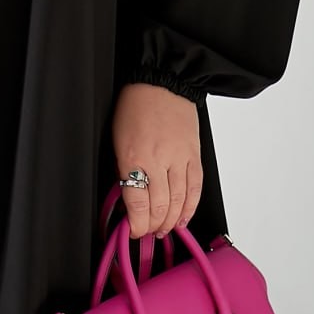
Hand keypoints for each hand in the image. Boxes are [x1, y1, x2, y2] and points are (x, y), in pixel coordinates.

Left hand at [111, 81, 202, 238]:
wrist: (162, 82)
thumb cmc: (136, 106)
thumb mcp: (117, 138)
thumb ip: (124, 168)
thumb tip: (127, 198)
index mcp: (134, 155)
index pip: (137, 203)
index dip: (135, 224)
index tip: (132, 230)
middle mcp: (158, 159)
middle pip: (159, 208)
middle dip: (151, 226)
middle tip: (146, 231)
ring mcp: (180, 158)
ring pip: (179, 203)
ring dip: (170, 222)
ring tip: (162, 230)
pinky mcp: (195, 156)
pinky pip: (195, 189)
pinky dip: (190, 208)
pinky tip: (183, 218)